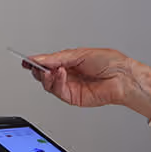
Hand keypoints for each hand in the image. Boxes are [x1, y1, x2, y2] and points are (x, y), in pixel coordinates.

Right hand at [24, 47, 150, 121]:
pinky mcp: (73, 98)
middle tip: (34, 65)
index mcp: (69, 62)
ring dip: (45, 77)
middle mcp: (68, 75)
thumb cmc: (110, 63)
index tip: (26, 59)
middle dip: (37, 70)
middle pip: (44, 75)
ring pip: (48, 85)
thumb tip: (39, 59)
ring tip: (50, 69)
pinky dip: (56, 82)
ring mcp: (70, 87)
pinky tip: (60, 74)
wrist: (124, 78)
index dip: (36, 62)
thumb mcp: (80, 54)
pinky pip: (58, 91)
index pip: (48, 63)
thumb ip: (57, 58)